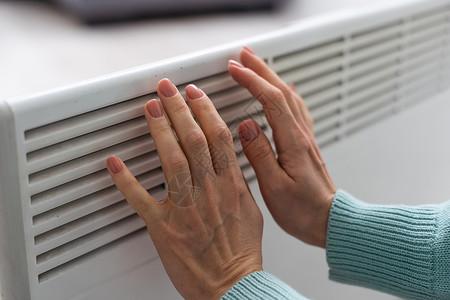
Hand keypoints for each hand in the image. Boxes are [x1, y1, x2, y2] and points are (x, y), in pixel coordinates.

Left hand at [107, 79, 262, 298]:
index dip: (204, 109)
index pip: (218, 136)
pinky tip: (115, 162)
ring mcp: (185, 207)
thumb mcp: (251, 210)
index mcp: (230, 185)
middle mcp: (208, 191)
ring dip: (159, 130)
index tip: (194, 93)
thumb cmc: (240, 252)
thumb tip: (231, 159)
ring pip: (171, 159)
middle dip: (178, 108)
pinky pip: (141, 200)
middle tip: (166, 88)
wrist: (231, 285)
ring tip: (150, 108)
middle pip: (193, 139)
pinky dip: (125, 180)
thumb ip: (238, 181)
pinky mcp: (164, 227)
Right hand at [228, 47, 335, 247]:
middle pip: (282, 91)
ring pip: (289, 98)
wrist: (330, 222)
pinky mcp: (306, 145)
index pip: (270, 100)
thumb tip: (246, 126)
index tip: (234, 69)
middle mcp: (302, 136)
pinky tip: (285, 92)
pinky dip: (286, 94)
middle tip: (244, 55)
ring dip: (273, 77)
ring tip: (258, 66)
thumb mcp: (275, 187)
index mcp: (293, 143)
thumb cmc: (304, 211)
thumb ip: (259, 154)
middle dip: (262, 69)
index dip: (252, 80)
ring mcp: (305, 139)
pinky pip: (297, 110)